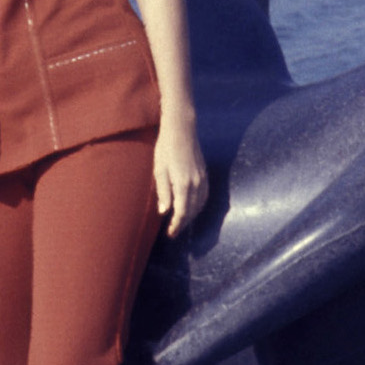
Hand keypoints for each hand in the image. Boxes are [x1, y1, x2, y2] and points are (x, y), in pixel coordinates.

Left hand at [153, 122, 208, 237]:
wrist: (182, 130)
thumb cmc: (166, 149)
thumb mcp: (159, 170)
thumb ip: (163, 192)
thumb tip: (164, 212)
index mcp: (183, 184)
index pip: (182, 212)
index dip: (176, 226)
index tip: (170, 234)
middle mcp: (196, 184)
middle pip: (192, 211)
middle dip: (183, 224)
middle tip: (173, 232)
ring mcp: (203, 179)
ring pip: (200, 205)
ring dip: (191, 216)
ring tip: (181, 222)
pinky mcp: (205, 174)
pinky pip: (205, 196)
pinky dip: (199, 206)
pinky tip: (192, 207)